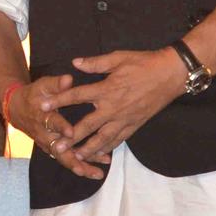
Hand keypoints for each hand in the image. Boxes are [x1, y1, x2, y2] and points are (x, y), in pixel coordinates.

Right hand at [6, 76, 106, 178]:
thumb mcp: (42, 86)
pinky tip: (97, 169)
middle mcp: (44, 133)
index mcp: (42, 116)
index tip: (71, 132)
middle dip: (72, 159)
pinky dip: (81, 164)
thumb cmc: (33, 95)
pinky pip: (67, 158)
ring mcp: (48, 143)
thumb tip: (68, 79)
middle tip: (84, 168)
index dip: (61, 128)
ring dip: (80, 166)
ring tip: (97, 173)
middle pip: (58, 149)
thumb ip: (56, 84)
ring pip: (64, 158)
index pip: (52, 122)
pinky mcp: (53, 148)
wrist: (16, 108)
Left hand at [41, 48, 187, 163]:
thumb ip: (95, 63)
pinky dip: (108, 147)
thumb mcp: (118, 58)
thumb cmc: (144, 63)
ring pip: (104, 138)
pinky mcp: (136, 124)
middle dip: (70, 137)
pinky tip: (99, 154)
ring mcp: (125, 118)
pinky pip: (119, 139)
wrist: (172, 74)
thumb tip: (75, 63)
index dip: (58, 101)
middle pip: (87, 125)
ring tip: (75, 157)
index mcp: (107, 89)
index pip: (77, 96)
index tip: (43, 106)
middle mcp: (114, 107)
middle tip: (56, 146)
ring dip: (88, 149)